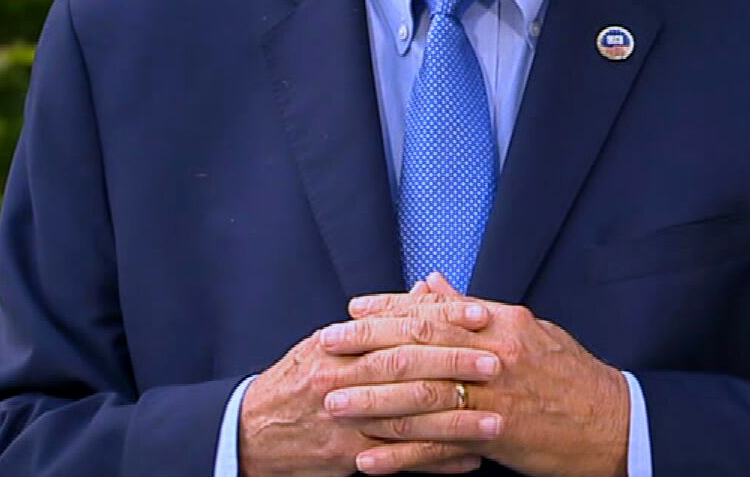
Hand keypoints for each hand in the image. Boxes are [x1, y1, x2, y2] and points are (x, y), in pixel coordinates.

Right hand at [239, 299, 502, 476]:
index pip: (401, 324)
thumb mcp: (330, 343)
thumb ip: (381, 320)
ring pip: (409, 418)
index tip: (483, 315)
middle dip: (457, 365)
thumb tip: (426, 290)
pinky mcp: (347, 456)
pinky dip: (437, 461)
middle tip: (499, 363)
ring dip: (457, 421)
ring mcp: (344, 420)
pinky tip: (470, 458)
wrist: (251, 432)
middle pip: (408, 367)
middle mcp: (341, 377)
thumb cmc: (299, 382)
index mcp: (340, 343)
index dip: (444, 318)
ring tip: (497, 420)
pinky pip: (400, 461)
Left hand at [350, 277, 629, 476]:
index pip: (433, 311)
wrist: (613, 423)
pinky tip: (367, 460)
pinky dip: (400, 456)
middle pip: (417, 347)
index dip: (388, 310)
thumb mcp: (526, 329)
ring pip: (421, 395)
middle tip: (325, 348)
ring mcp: (494, 396)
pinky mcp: (496, 437)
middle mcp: (493, 354)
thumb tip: (431, 282)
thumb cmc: (569, 375)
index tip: (351, 310)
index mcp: (500, 323)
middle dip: (366, 348)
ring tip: (331, 402)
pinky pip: (438, 448)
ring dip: (370, 400)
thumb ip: (474, 307)